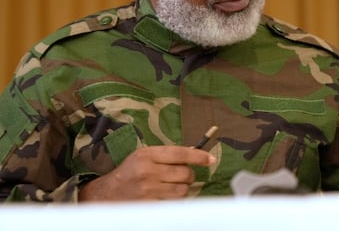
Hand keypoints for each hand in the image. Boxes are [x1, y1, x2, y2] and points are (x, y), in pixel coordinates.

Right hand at [79, 145, 215, 200]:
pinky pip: (174, 204)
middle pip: (185, 173)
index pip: (180, 153)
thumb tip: (194, 155)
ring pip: (183, 190)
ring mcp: (148, 190)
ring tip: (173, 187)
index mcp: (147, 155)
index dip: (198, 156)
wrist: (106, 195)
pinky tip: (166, 197)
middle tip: (182, 176)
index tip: (210, 159)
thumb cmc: (129, 172)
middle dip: (189, 175)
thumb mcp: (143, 156)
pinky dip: (175, 201)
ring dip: (183, 189)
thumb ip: (166, 155)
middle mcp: (148, 171)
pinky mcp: (149, 206)